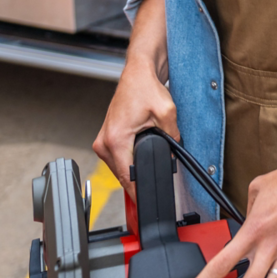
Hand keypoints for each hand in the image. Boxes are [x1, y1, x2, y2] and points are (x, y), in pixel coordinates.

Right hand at [92, 56, 179, 198]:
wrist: (137, 72)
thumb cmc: (146, 87)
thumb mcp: (167, 113)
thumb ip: (172, 138)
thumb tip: (173, 155)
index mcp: (116, 139)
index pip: (127, 178)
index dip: (139, 194)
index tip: (147, 205)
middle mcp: (105, 142)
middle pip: (123, 175)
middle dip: (140, 175)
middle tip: (156, 167)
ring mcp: (103, 140)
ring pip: (119, 168)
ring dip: (133, 165)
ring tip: (147, 148)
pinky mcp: (106, 137)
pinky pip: (117, 158)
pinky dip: (128, 157)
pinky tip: (139, 147)